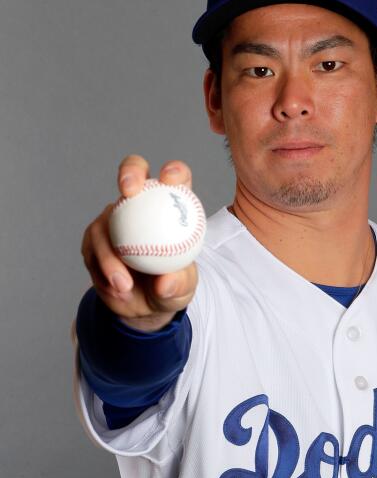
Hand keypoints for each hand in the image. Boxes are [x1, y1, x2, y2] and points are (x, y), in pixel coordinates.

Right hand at [80, 155, 198, 330]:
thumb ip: (178, 284)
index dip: (173, 172)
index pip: (175, 179)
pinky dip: (103, 271)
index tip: (170, 180)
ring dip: (111, 255)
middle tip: (129, 190)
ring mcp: (114, 218)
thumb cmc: (171, 288)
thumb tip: (165, 283)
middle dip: (130, 173)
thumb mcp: (182, 290)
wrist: (144, 305)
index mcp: (171, 207)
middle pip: (133, 174)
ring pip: (105, 222)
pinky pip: (92, 249)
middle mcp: (141, 205)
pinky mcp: (94, 238)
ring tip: (124, 284)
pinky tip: (116, 289)